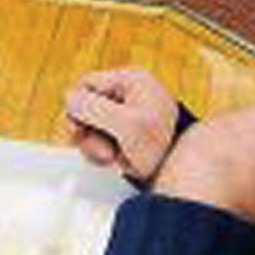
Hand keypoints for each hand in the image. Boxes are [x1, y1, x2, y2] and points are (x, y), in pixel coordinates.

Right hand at [64, 67, 181, 181]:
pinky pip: (104, 140)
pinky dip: (106, 154)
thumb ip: (92, 107)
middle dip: (89, 132)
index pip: (87, 83)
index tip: (79, 126)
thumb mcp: (125, 124)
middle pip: (87, 107)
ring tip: (113, 158)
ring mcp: (130, 116)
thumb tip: (69, 98)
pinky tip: (118, 163)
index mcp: (133, 81)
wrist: (185, 173)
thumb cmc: (164, 145)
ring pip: (93, 127)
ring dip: (96, 147)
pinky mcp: (130, 136)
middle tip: (100, 149)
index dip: (79, 106)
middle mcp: (131, 95)